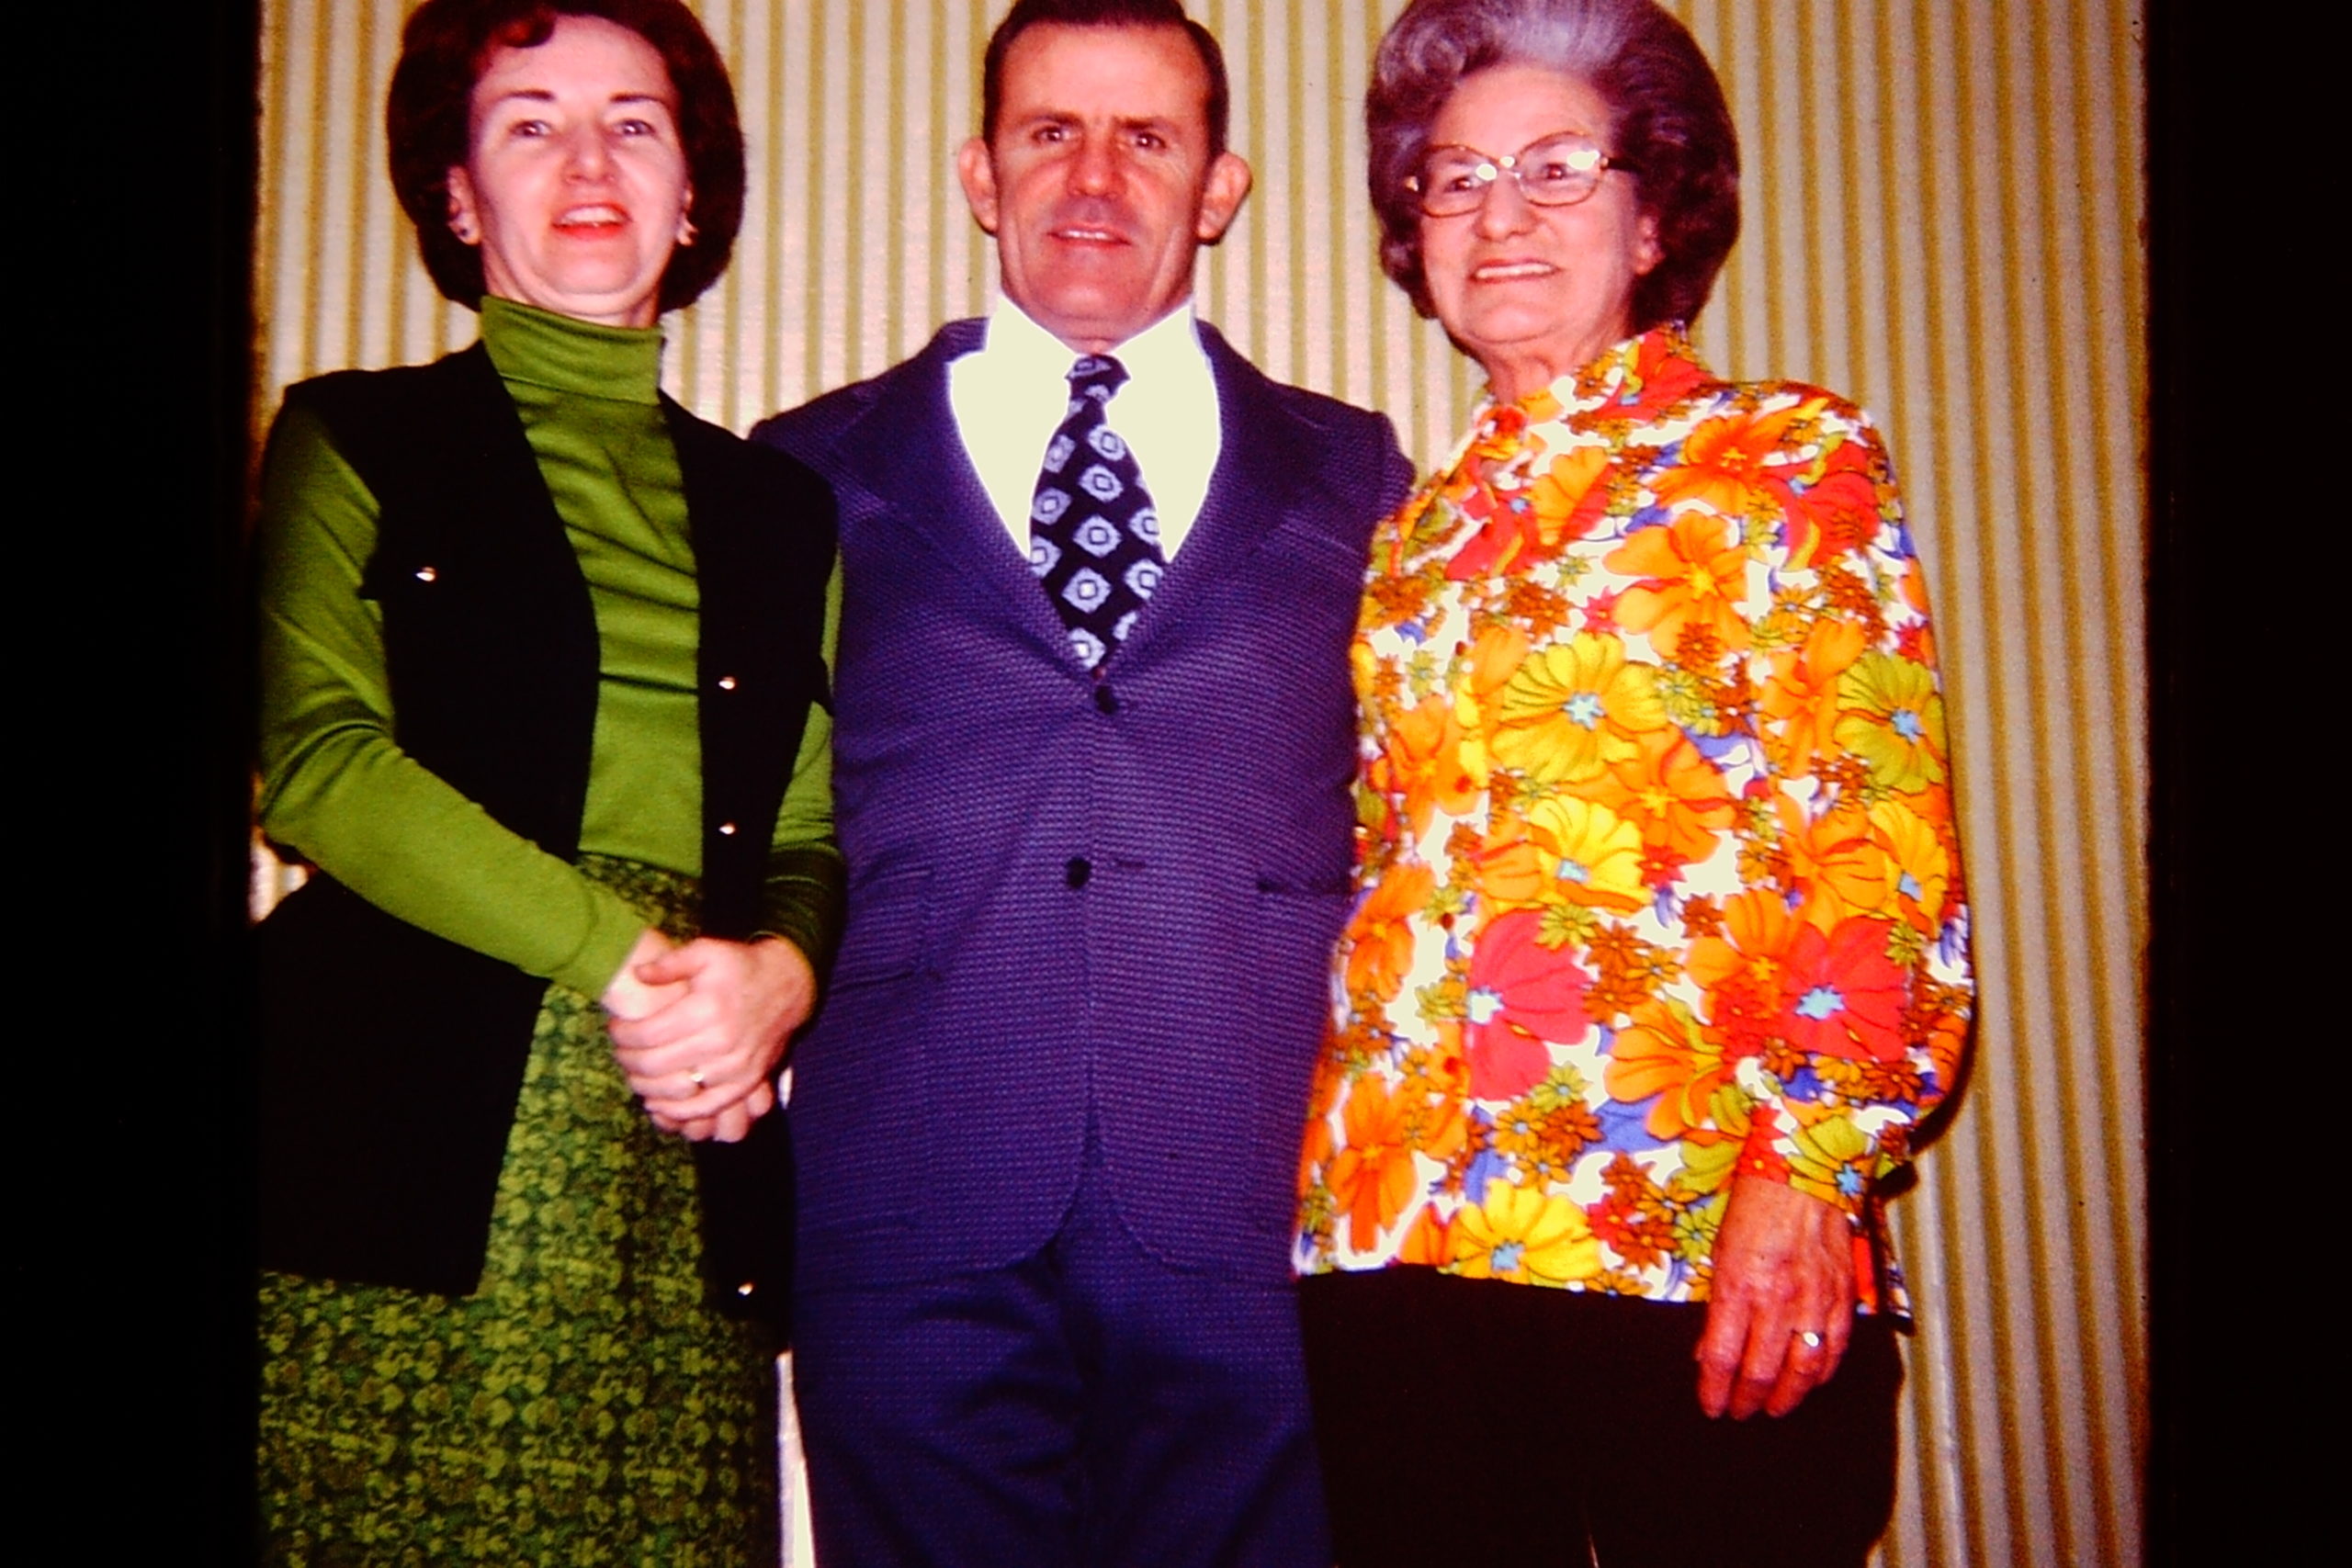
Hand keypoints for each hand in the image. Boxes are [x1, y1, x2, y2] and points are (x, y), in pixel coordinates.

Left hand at [606, 937, 816, 1141]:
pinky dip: (677, 1111)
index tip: (614, 1029)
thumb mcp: (707, 951)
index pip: (647, 1033)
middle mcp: (721, 1041)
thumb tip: (638, 975)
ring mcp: (735, 1067)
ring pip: (677, 1091)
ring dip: (646, 1087)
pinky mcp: (746, 1082)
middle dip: (628, 1061)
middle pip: (656, 1064)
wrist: (787, 986)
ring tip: (634, 1074)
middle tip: (619, 1052)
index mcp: (707, 1008)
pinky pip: (706, 1108)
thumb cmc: (740, 966)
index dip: (622, 1035)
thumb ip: (670, 962)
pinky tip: (658, 1102)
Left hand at [1694, 1175, 1856, 1419]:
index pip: (1722, 1358)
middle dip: (1747, 1401)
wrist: (1802, 1176)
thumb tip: (1707, 1353)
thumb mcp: (1718, 1254)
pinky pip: (1835, 1349)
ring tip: (1773, 1409)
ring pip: (1802, 1371)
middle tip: (1739, 1412)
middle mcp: (1776, 1300)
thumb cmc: (1752, 1210)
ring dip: (1786, 1397)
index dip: (1715, 1391)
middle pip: (1761, 1373)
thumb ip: (1716, 1307)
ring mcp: (1814, 1301)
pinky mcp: (1842, 1297)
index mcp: (1737, 1287)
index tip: (1711, 1407)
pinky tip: (1810, 1383)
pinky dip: (1822, 1374)